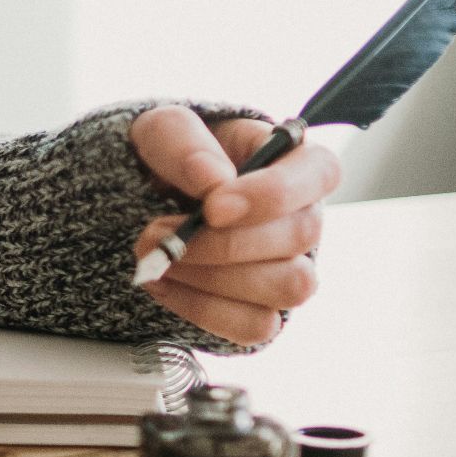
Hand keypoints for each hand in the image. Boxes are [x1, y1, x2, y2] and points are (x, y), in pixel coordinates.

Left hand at [129, 106, 339, 345]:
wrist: (135, 203)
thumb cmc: (165, 158)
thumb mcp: (160, 129)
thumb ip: (184, 142)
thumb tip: (213, 179)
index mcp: (294, 162)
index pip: (320, 173)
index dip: (273, 194)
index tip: (213, 207)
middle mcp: (302, 217)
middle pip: (299, 237)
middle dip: (221, 242)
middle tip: (156, 232)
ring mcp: (287, 268)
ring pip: (285, 288)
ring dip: (212, 279)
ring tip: (158, 259)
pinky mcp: (261, 310)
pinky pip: (254, 326)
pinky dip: (202, 309)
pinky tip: (165, 285)